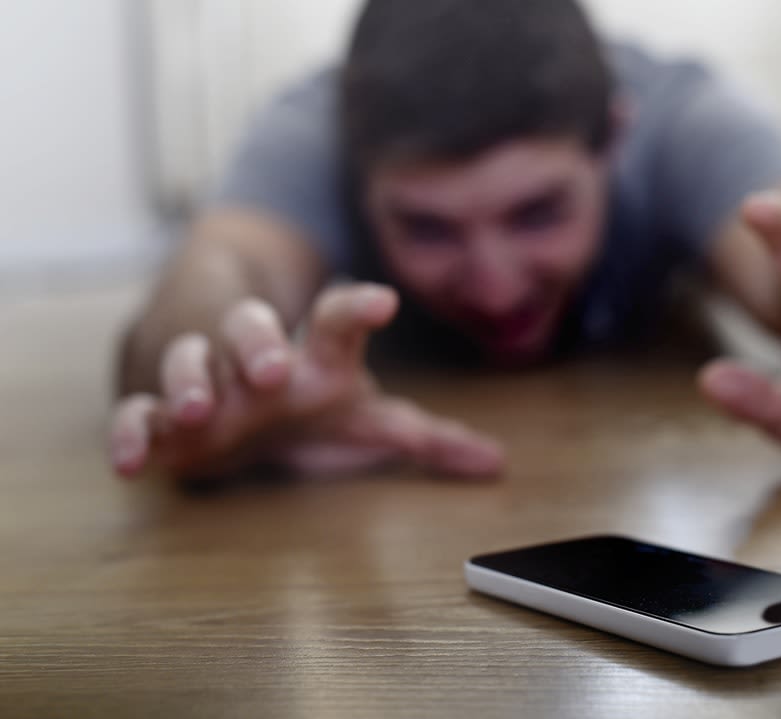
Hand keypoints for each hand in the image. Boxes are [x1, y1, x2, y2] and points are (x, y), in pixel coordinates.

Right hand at [109, 283, 504, 479]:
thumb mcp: (362, 416)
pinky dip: (132, 433)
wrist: (226, 391)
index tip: (382, 303)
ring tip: (201, 407)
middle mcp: (257, 358)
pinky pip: (137, 414)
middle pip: (253, 330)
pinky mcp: (161, 414)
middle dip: (259, 343)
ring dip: (193, 379)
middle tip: (276, 368)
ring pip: (191, 361)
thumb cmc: (305, 403)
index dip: (358, 310)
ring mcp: (205, 380)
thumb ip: (424, 437)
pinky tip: (132, 460)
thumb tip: (499, 463)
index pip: (337, 322)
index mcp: (314, 357)